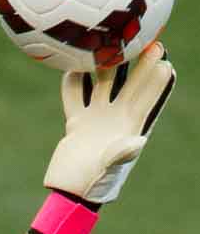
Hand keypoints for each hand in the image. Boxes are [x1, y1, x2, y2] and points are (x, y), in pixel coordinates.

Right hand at [44, 41, 174, 202]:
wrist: (69, 193)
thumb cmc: (93, 184)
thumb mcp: (110, 169)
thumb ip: (123, 153)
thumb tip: (139, 141)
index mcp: (128, 128)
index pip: (146, 99)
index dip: (156, 81)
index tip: (164, 61)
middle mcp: (115, 119)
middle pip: (130, 85)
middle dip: (139, 65)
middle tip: (148, 40)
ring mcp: (96, 119)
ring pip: (103, 85)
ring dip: (106, 65)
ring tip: (110, 42)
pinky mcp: (76, 122)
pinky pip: (75, 96)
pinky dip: (73, 82)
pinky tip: (72, 64)